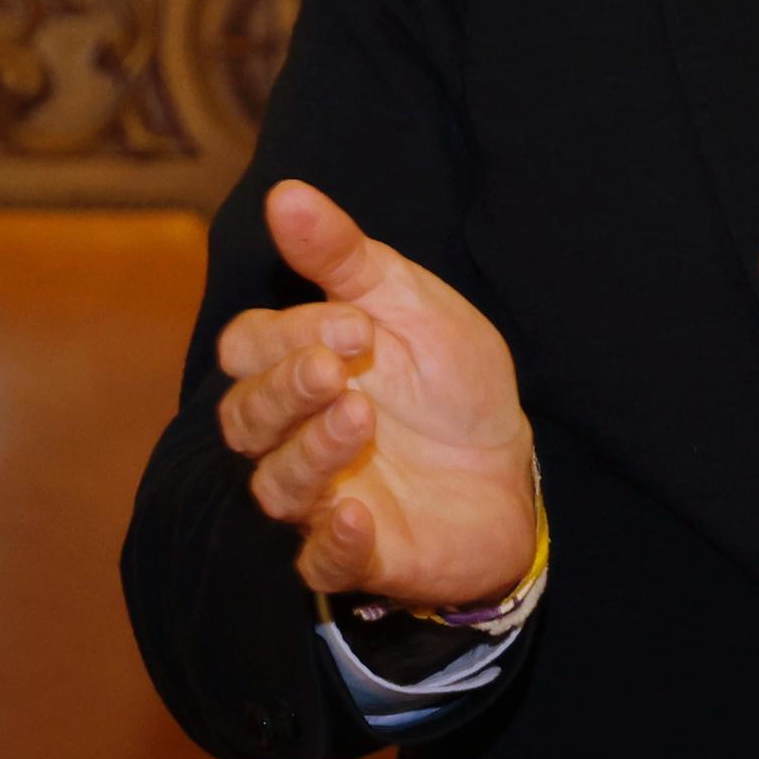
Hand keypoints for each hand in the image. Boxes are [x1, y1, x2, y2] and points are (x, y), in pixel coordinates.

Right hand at [214, 182, 538, 606]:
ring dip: (307, 452)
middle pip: (244, 419)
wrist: (514, 463)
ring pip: (273, 486)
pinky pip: (317, 566)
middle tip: (340, 368)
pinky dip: (330, 545)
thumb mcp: (407, 301)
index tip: (357, 325)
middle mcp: (290, 434)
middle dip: (285, 390)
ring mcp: (319, 498)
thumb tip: (284, 192)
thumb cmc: (446, 378)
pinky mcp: (357, 557)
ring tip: (360, 418)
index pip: (247, 350)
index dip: (286, 336)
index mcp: (293, 366)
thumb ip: (342, 255)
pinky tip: (357, 517)